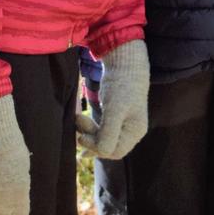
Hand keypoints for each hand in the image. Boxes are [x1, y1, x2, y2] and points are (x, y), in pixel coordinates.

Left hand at [76, 39, 149, 158]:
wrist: (125, 61)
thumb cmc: (121, 85)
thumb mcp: (115, 110)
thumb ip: (108, 134)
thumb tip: (101, 153)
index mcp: (135, 131)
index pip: (115, 151)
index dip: (97, 149)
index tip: (82, 137)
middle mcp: (131, 130)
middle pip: (108, 145)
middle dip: (91, 138)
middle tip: (78, 123)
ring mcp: (124, 122)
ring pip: (103, 137)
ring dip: (88, 131)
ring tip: (77, 119)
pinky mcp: (115, 114)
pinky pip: (101, 128)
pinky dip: (91, 126)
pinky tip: (81, 120)